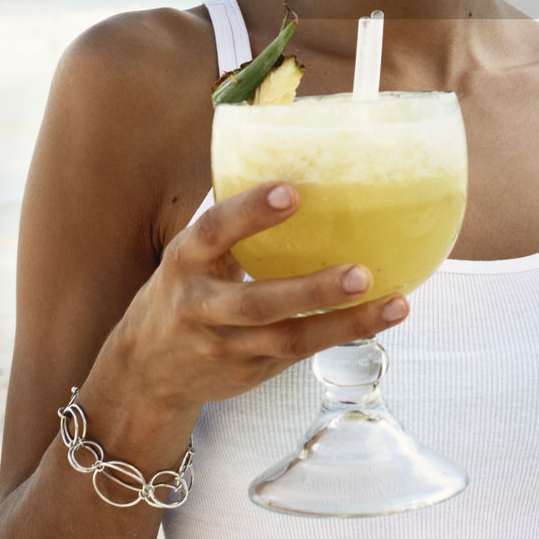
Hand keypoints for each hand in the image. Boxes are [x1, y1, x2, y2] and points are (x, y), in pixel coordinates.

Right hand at [110, 182, 408, 417]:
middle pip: (256, 303)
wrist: (146, 369)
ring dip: (345, 323)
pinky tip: (382, 316)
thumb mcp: (193, 251)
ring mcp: (225, 347)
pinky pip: (300, 352)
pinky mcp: (250, 372)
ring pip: (287, 338)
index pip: (213, 231)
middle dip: (309, 290)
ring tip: (393, 303)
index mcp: (185, 260)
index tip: (292, 191)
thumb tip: (300, 165)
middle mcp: (200, 308)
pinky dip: (343, 334)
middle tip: (361, 271)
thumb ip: (235, 223)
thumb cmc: (187, 287)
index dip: (250, 211)